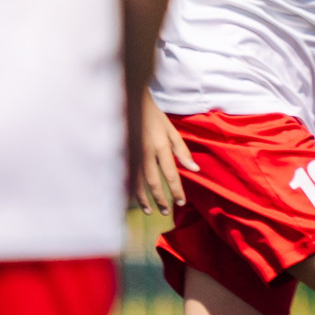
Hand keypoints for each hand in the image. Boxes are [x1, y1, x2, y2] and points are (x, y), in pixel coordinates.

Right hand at [135, 95, 194, 214]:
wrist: (129, 101)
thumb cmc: (154, 116)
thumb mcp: (171, 130)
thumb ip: (182, 151)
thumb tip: (194, 169)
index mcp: (161, 147)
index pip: (171, 174)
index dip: (176, 190)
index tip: (180, 203)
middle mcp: (146, 153)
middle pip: (154, 183)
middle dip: (160, 200)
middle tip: (166, 212)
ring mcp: (131, 154)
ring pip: (137, 183)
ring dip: (144, 199)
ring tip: (150, 211)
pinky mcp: (121, 154)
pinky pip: (126, 177)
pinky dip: (130, 190)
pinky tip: (134, 198)